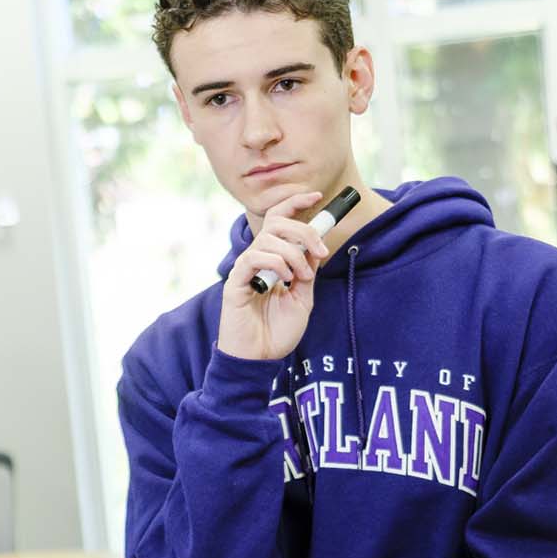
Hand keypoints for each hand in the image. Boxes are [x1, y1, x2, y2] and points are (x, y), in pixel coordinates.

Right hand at [218, 190, 328, 361]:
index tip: (317, 197)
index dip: (296, 203)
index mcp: (274, 260)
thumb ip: (307, 273)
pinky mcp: (236, 281)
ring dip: (292, 254)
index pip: (280, 220)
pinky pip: (253, 257)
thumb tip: (314, 247)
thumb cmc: (277, 333)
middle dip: (304, 230)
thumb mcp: (303, 299)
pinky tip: (283, 281)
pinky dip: (274, 263)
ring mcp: (246, 269)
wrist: (259, 360)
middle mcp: (258, 259)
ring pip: (268, 238)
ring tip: (300, 277)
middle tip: (320, 252)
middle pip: (276, 222)